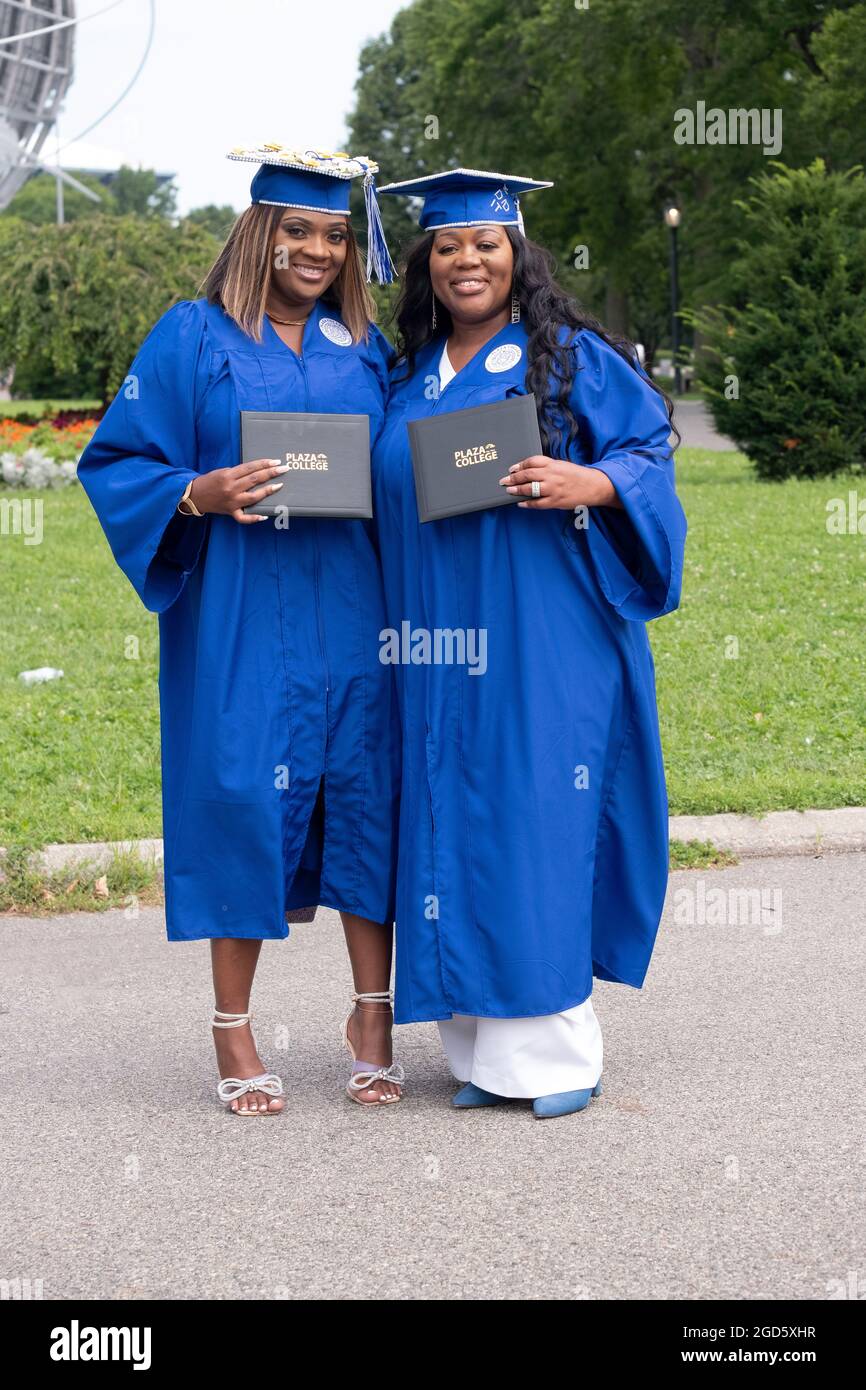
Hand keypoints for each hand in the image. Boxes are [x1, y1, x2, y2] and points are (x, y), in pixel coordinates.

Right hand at [190, 458, 289, 523]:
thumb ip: (238, 472)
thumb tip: (256, 471)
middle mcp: (231, 488)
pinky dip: (254, 518)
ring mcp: (232, 501)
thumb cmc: (210, 481)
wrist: (195, 495)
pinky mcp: (231, 512)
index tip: (276, 461)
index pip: (250, 468)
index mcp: (228, 475)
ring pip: (253, 497)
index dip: (264, 464)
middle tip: (283, 469)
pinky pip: (244, 518)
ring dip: (267, 491)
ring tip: (279, 485)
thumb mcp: (222, 472)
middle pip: (254, 479)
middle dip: (271, 473)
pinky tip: (265, 516)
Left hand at [499, 455, 620, 509]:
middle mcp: (552, 475)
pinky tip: (520, 503)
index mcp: (554, 464)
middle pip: (528, 474)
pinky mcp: (556, 501)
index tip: (512, 468)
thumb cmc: (576, 476)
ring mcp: (554, 489)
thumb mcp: (562, 465)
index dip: (520, 465)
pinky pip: (538, 503)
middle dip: (514, 477)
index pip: (532, 461)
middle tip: (504, 480)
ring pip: (531, 489)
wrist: (593, 486)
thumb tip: (528, 470)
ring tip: (509, 490)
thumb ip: (547, 467)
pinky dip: (528, 503)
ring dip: (518, 490)